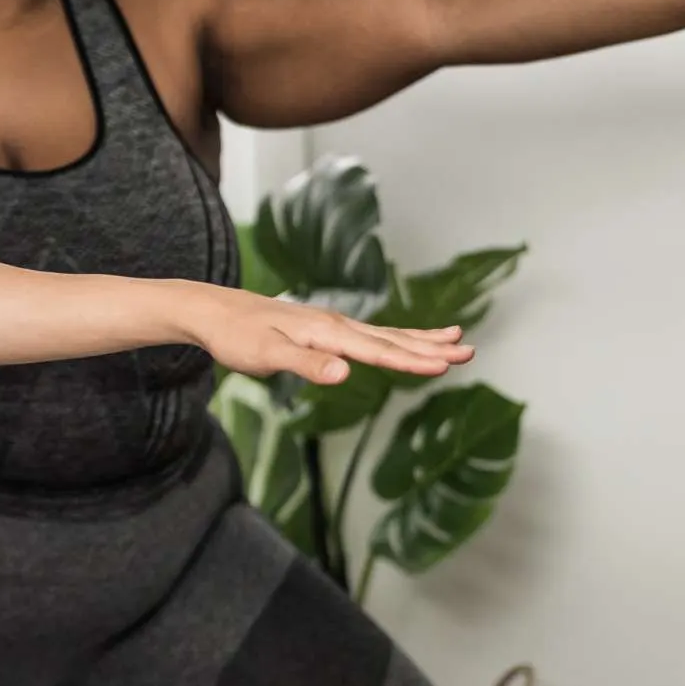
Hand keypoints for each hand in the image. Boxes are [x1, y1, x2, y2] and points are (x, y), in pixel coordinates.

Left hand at [189, 286, 475, 385]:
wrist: (214, 311)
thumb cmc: (236, 336)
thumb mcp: (266, 356)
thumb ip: (306, 365)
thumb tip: (344, 374)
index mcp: (328, 332)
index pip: (379, 350)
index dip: (412, 360)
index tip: (444, 366)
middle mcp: (337, 325)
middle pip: (393, 339)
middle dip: (431, 347)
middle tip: (470, 352)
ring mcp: (332, 325)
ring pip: (387, 334)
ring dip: (422, 339)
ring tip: (456, 339)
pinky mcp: (325, 329)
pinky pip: (371, 335)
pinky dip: (396, 338)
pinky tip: (407, 341)